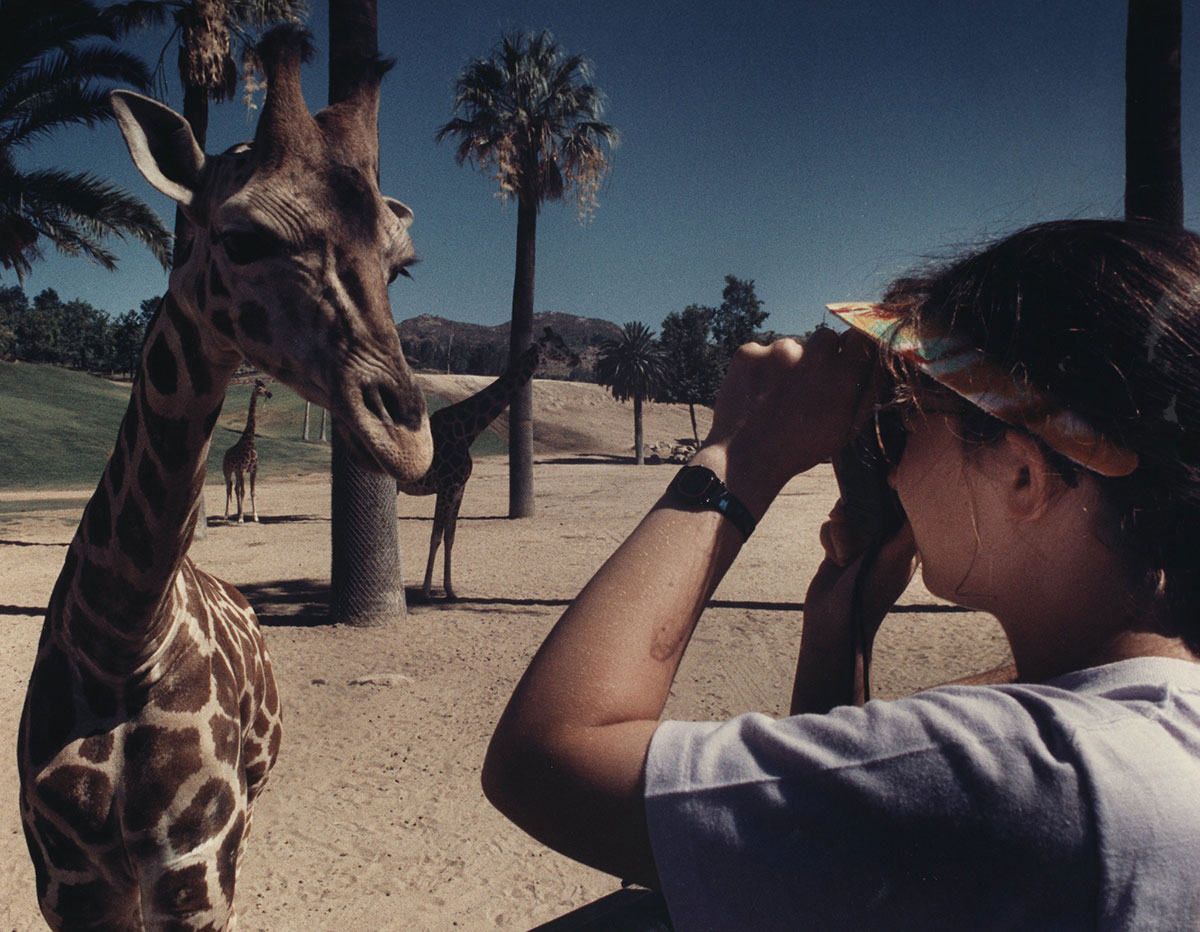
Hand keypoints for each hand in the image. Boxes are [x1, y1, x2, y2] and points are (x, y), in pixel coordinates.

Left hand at [696, 328, 879, 518]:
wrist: (745, 458)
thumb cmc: (799, 448)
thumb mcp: (844, 429)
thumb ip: (864, 392)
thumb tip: (877, 361)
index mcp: (842, 377)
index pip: (860, 336)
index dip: (852, 347)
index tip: (844, 357)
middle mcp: (813, 357)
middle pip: (825, 337)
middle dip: (820, 354)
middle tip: (806, 382)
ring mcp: (778, 352)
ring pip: (790, 347)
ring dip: (786, 364)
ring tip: (775, 397)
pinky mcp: (749, 353)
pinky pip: (760, 352)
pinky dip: (759, 369)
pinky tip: (755, 394)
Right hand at [791, 505, 917, 711]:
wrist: (833, 619)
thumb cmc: (870, 592)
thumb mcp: (895, 558)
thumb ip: (908, 529)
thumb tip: (922, 500)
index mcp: (904, 542)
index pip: (900, 506)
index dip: (889, 491)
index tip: (880, 483)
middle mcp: (883, 540)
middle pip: (867, 504)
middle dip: (853, 512)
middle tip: (841, 518)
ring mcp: (859, 543)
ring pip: (845, 514)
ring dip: (838, 532)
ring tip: (843, 557)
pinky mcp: (838, 547)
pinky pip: (830, 527)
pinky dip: (828, 540)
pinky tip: (833, 559)